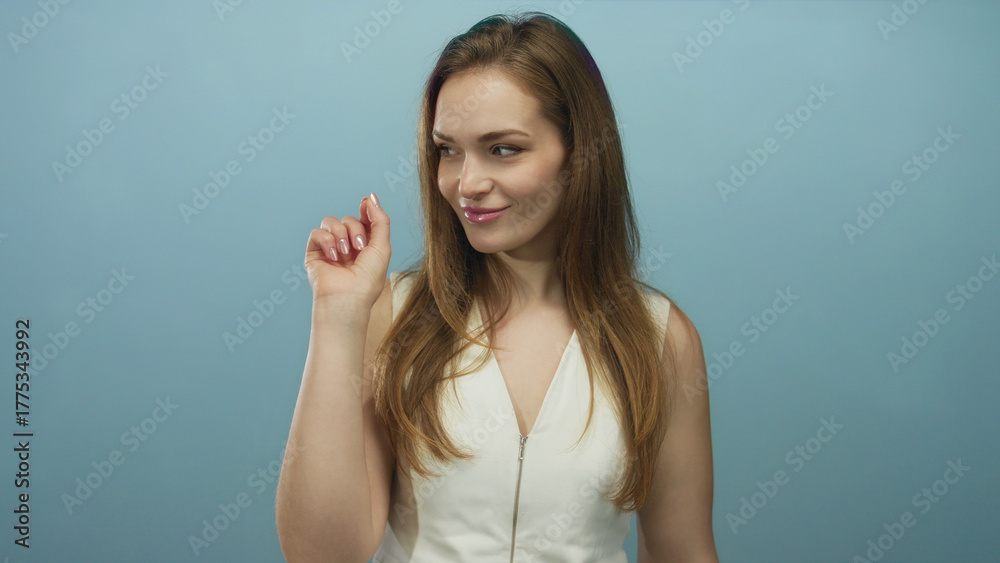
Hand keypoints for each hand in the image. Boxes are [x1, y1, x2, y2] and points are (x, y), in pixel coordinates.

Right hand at [304, 192, 390, 309]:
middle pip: (349, 219)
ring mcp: (330, 249)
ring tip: (345, 252)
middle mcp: (347, 246)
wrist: (348, 297)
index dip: (365, 210)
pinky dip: (326, 240)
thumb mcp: (382, 246)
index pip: (363, 219)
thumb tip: (370, 197)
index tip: (364, 203)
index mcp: (365, 246)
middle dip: (355, 229)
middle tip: (360, 248)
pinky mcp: (314, 253)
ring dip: (340, 233)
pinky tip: (333, 256)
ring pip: (331, 222)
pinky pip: (317, 232)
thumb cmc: (368, 278)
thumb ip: (380, 219)